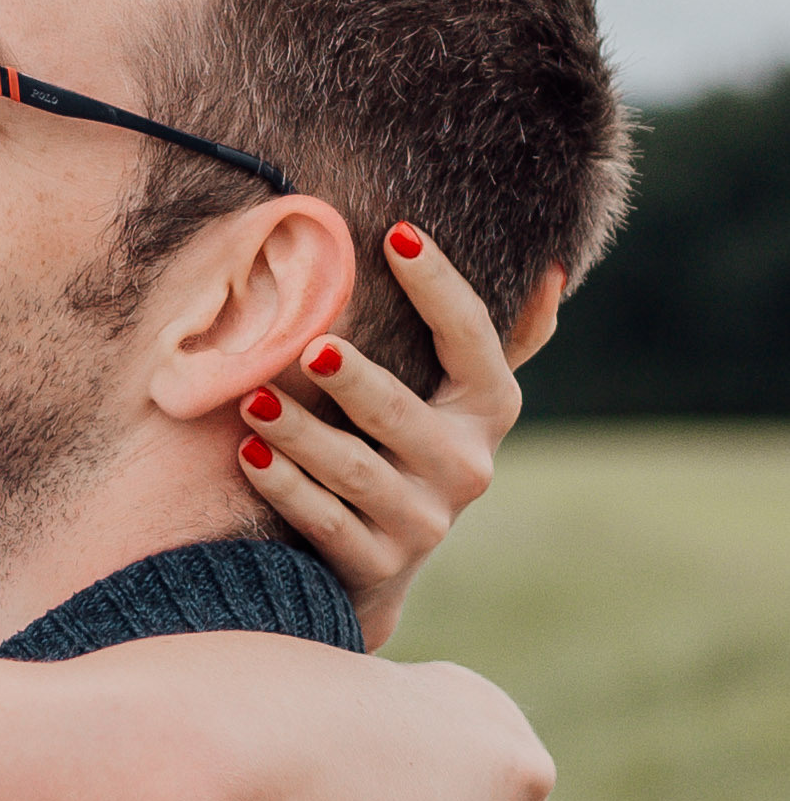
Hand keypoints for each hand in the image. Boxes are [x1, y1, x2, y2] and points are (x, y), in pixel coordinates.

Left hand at [234, 226, 560, 651]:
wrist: (373, 566)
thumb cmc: (407, 451)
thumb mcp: (455, 399)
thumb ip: (497, 337)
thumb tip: (551, 267)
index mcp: (489, 409)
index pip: (471, 338)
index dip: (439, 286)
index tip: (397, 234)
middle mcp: (466, 467)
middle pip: (401, 414)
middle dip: (355, 380)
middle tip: (311, 346)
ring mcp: (423, 522)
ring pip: (355, 471)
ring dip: (300, 433)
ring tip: (252, 399)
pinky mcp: (378, 564)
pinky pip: (325, 521)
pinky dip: (284, 486)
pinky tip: (248, 452)